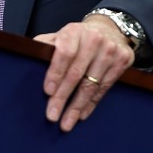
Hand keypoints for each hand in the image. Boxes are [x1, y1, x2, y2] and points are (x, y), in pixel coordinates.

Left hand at [33, 15, 134, 131]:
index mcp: (74, 31)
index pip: (64, 53)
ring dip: (77, 106)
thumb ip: (45, 45)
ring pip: (91, 85)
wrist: (109, 29)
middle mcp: (94, 39)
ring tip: (66, 122)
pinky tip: (81, 114)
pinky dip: (91, 104)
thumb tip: (29, 58)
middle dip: (63, 97)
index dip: (56, 73)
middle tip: (52, 115)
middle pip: (77, 73)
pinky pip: (104, 88)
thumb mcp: (61, 35)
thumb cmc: (78, 37)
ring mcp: (110, 51)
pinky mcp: (123, 61)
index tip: (47, 92)